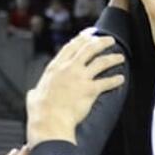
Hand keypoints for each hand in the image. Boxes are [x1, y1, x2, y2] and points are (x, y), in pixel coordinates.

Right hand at [26, 31, 124, 146]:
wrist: (50, 121)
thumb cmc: (40, 111)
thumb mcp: (34, 95)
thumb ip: (36, 91)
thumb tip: (34, 93)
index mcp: (55, 67)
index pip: (71, 47)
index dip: (81, 39)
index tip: (88, 34)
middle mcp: (69, 69)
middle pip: (88, 49)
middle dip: (100, 42)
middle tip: (109, 40)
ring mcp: (80, 78)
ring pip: (101, 62)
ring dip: (112, 58)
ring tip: (120, 56)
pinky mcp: (90, 90)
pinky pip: (106, 82)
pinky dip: (115, 80)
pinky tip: (121, 79)